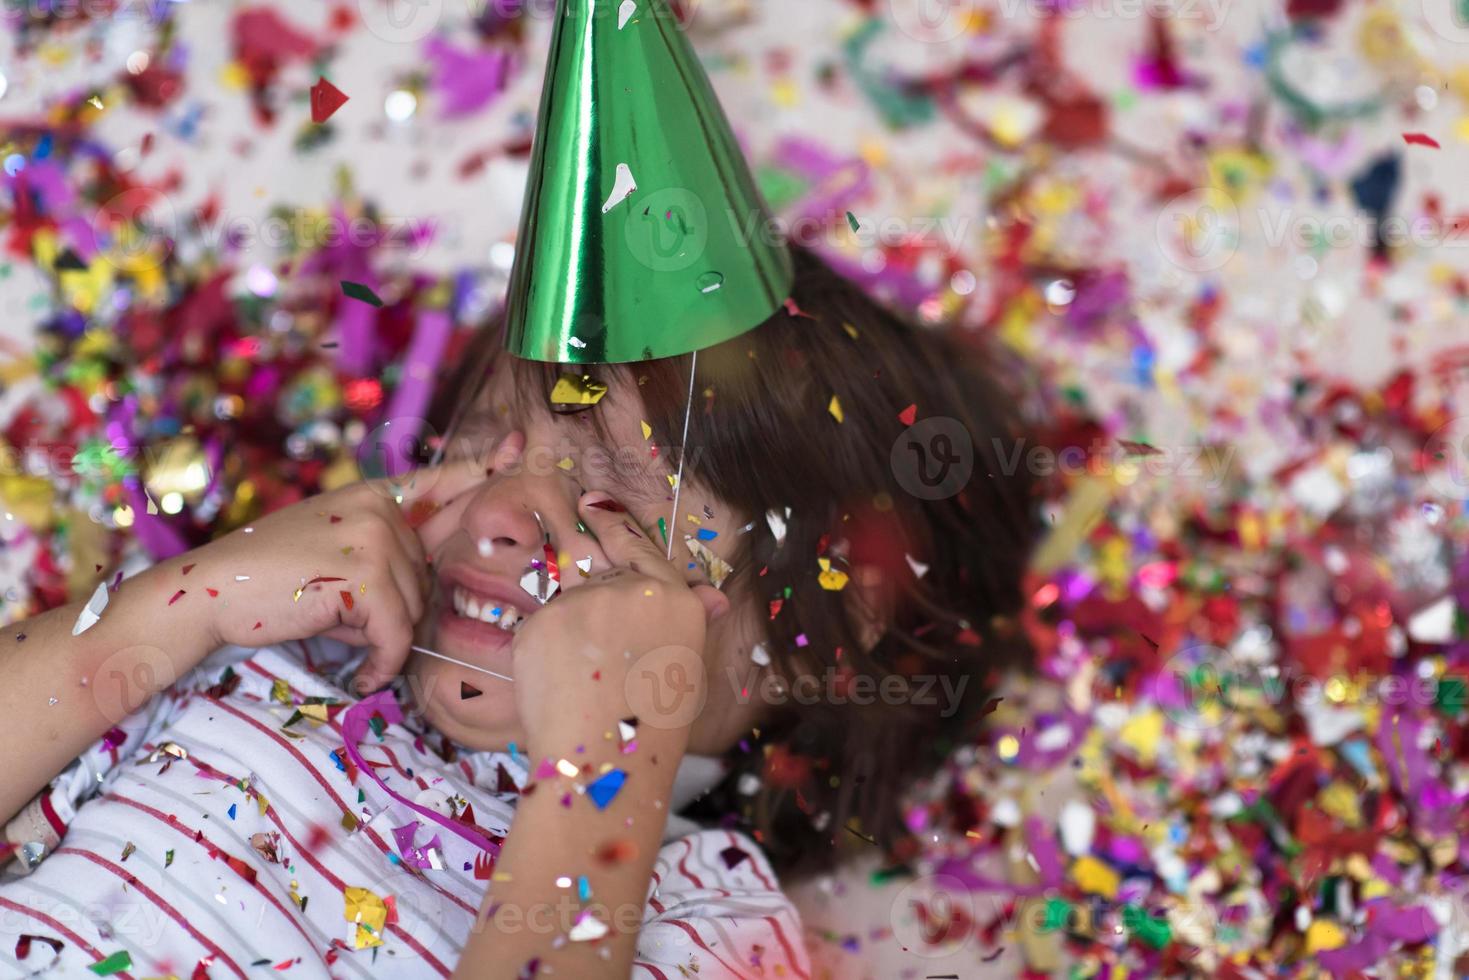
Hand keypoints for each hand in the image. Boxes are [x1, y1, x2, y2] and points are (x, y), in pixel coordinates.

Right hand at [183, 457, 488, 689]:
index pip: (441, 480)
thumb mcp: (331, 547)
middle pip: (426, 578)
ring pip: (414, 610)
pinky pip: (397, 635)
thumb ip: (381, 550)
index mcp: (374, 497)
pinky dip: (381, 663)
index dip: (483, 468)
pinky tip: (362, 674)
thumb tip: (427, 585)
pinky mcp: (365, 576)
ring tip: (332, 630)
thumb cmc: (268, 579)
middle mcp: (381, 511)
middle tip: (337, 614)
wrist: (210, 593)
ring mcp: (375, 539)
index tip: (521, 445)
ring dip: (380, 637)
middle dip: (393, 610)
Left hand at [508, 491, 728, 751]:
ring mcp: (584, 600)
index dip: (613, 522)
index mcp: (675, 599)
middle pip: (598, 574)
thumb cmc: (656, 726)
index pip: (639, 546)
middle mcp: (631, 588)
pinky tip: (559, 685)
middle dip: (587, 592)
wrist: (608, 759)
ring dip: (569, 634)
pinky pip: (540, 629)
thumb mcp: (686, 667)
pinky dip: (544, 654)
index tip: (593, 502)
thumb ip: (688, 621)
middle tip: (584, 619)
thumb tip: (712, 596)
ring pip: (567, 604)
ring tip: (583, 682)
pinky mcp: (543, 620)